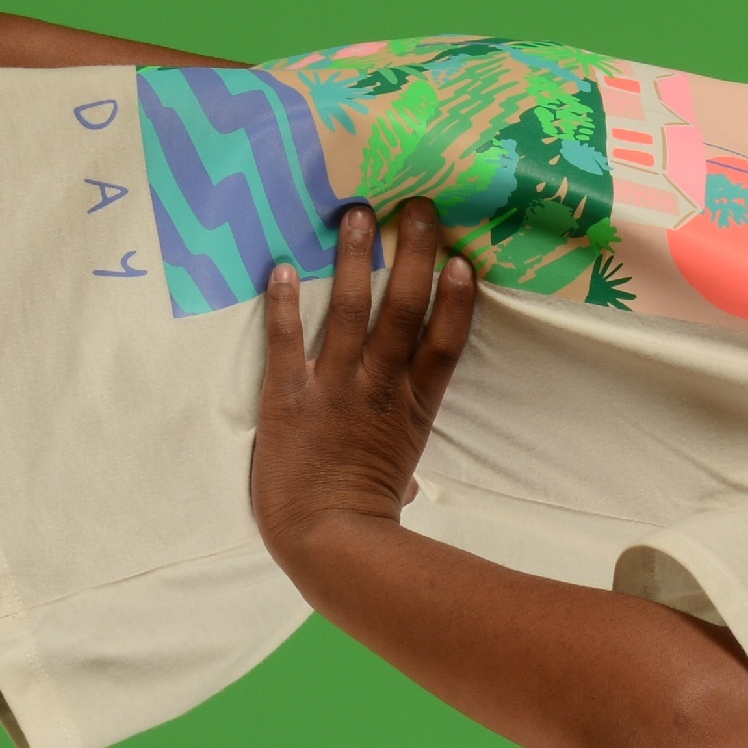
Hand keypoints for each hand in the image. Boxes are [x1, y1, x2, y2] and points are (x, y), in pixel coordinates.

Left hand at [252, 199, 477, 548]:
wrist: (326, 540)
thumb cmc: (366, 515)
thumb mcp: (401, 479)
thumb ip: (406, 461)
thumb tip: (414, 485)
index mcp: (414, 406)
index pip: (445, 341)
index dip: (456, 299)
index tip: (463, 261)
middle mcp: (379, 386)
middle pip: (403, 309)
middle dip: (412, 255)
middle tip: (418, 208)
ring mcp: (334, 387)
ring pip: (351, 310)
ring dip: (355, 259)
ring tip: (357, 214)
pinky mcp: (288, 396)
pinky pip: (286, 341)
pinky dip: (285, 304)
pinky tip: (285, 267)